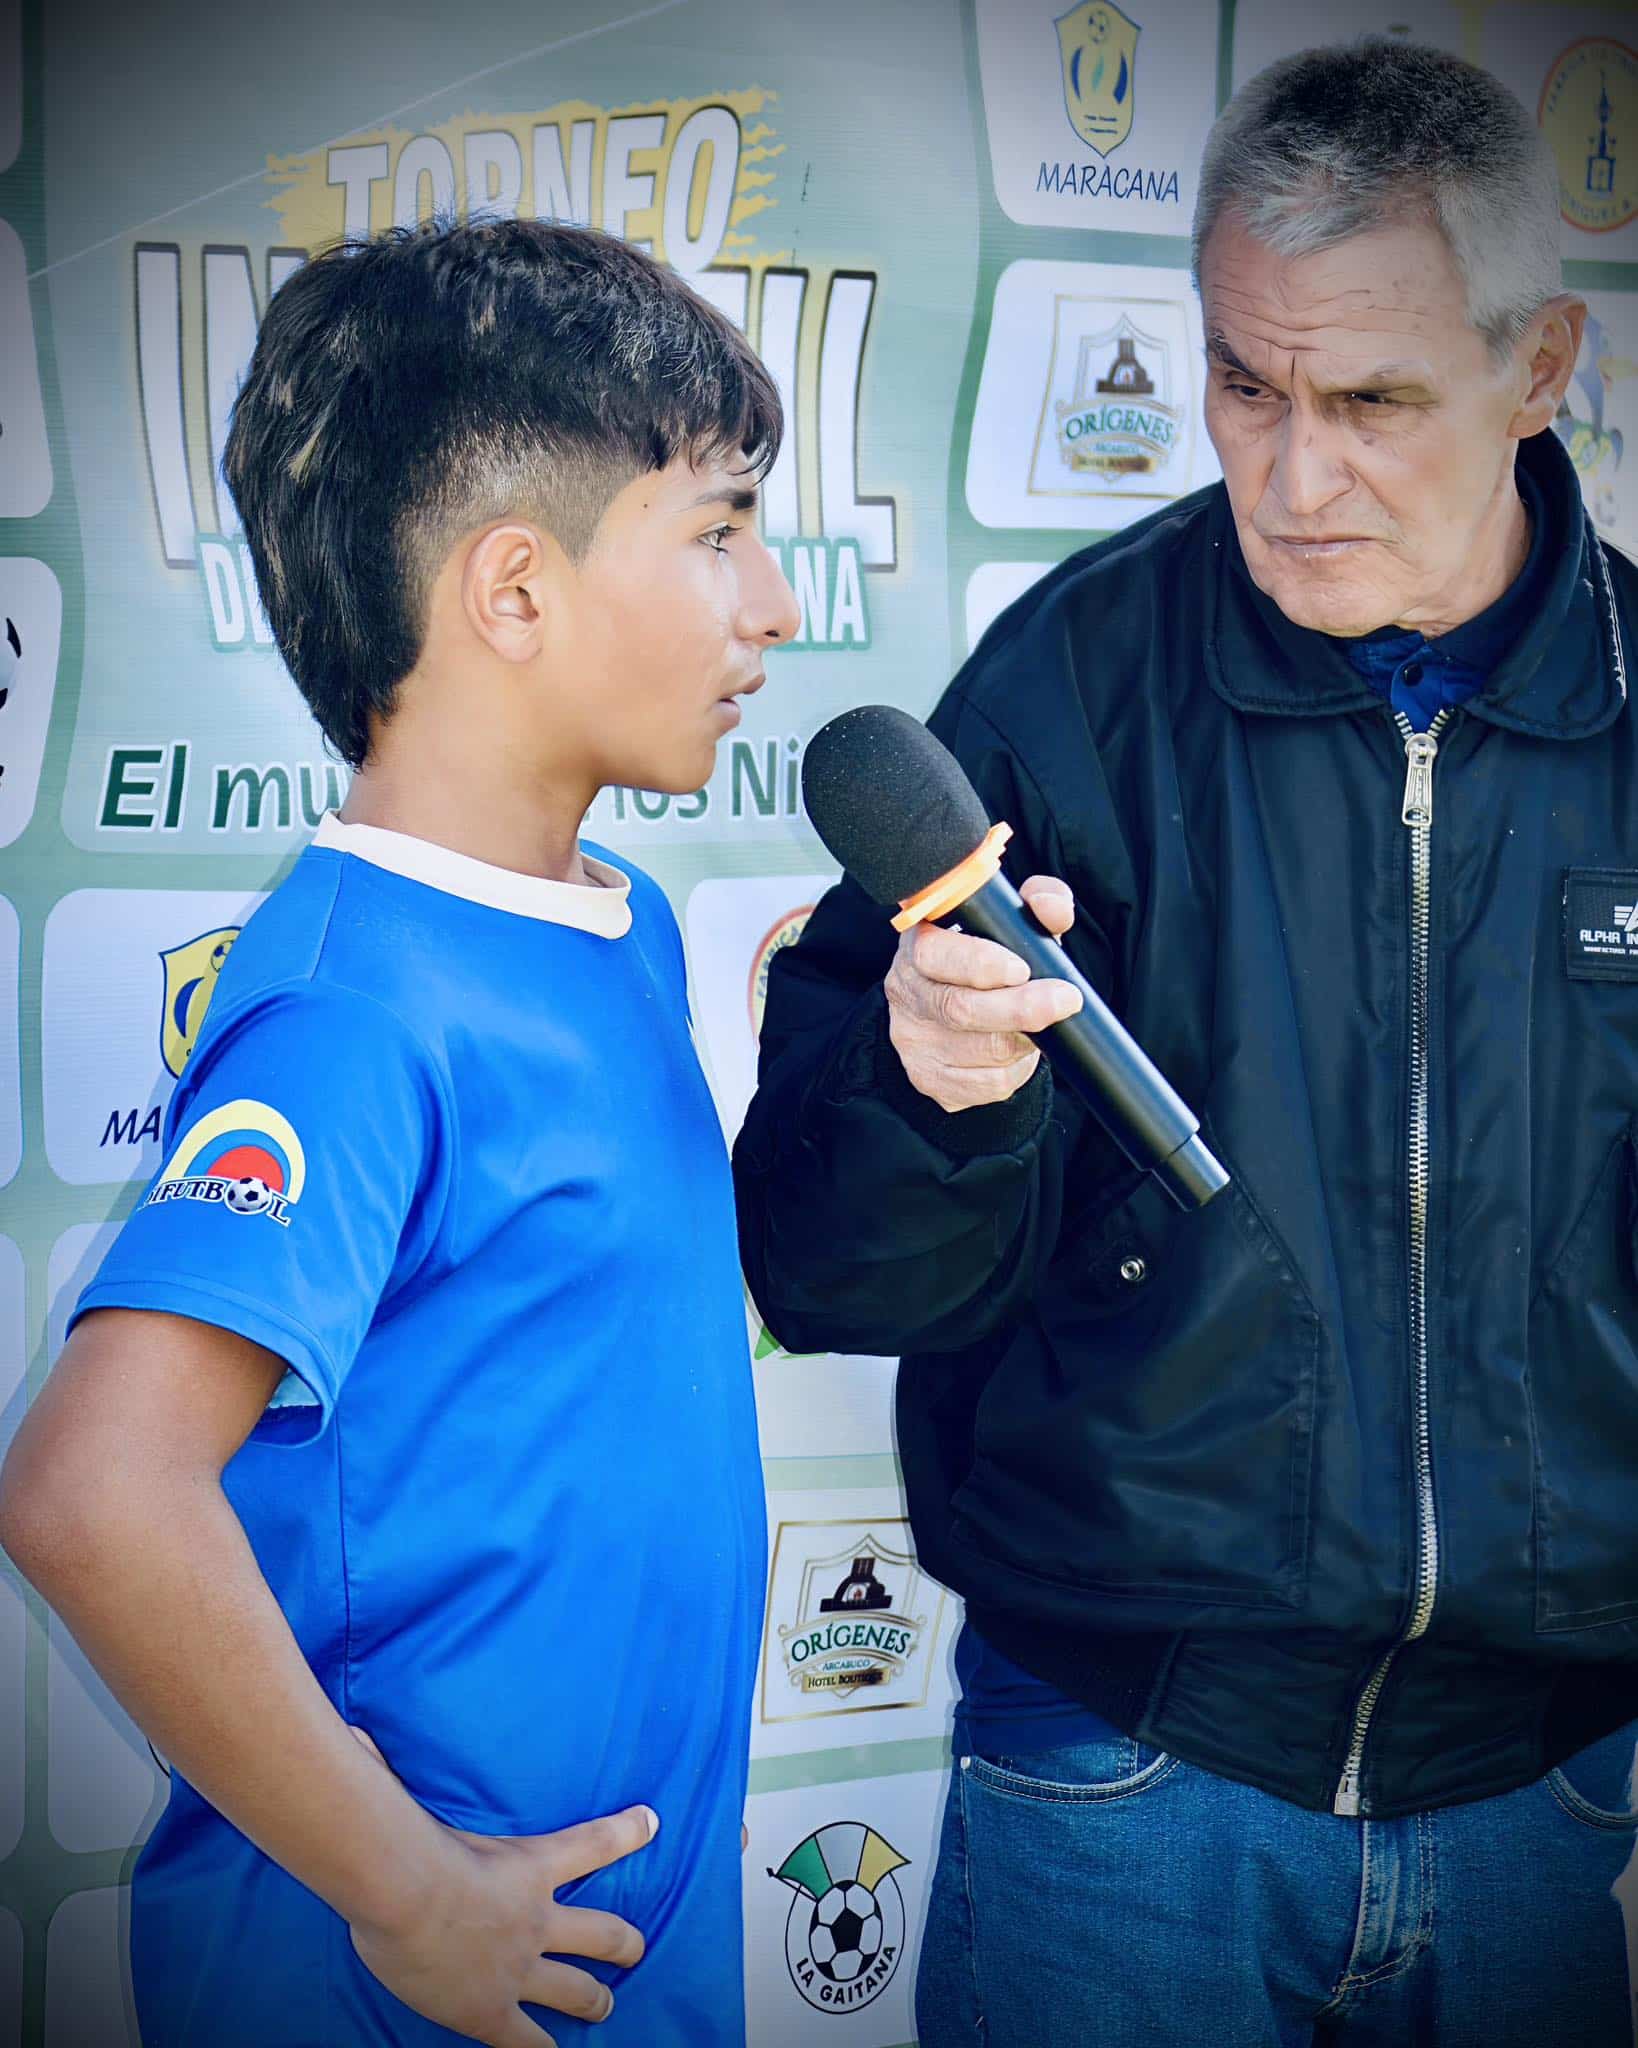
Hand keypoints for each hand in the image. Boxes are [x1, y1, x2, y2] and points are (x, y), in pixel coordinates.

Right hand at [346, 1731, 653, 2047]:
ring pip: (576, 1991)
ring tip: (605, 2010)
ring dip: (595, 2002)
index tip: (652, 1822)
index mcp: (530, 1865)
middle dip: (625, 1944)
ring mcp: (519, 1968)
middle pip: (602, 1933)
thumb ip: (401, 1770)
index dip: (628, 1832)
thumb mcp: (423, 1800)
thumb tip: (362, 1736)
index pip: (595, 1842)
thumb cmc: (408, 1837)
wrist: (405, 1891)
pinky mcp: (489, 2009)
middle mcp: (537, 1919)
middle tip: (636, 1950)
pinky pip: (526, 2041)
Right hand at [884, 875, 1080, 1112]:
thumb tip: (1051, 907)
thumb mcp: (1010, 925)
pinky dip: (1017, 1071)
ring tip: (1041, 1026)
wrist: (955, 1013)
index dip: (980, 963)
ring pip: (983, 1052)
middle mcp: (907, 994)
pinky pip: (987, 1085)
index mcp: (920, 944)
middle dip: (1020, 1008)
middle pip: (961, 1009)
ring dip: (1025, 1041)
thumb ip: (1035, 905)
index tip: (1022, 968)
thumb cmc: (990, 960)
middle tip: (1065, 1000)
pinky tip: (1019, 1053)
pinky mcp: (930, 1080)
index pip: (936, 954)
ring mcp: (914, 1042)